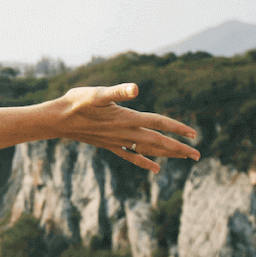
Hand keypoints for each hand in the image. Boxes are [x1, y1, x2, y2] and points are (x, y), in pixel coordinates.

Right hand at [50, 83, 200, 171]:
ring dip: (166, 154)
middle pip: (158, 142)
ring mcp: (117, 141)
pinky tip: (154, 168)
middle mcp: (125, 132)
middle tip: (197, 156)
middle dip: (179, 148)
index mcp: (127, 118)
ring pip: (148, 150)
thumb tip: (134, 88)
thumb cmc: (76, 103)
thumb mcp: (97, 93)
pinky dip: (145, 161)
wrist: (57, 120)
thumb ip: (118, 92)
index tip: (194, 134)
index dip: (177, 128)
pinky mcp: (109, 145)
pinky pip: (131, 155)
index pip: (159, 123)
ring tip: (183, 158)